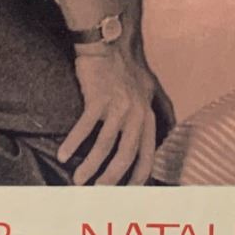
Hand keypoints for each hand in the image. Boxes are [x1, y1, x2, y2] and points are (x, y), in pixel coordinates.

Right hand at [58, 46, 159, 184]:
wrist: (109, 42)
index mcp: (148, 115)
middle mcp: (136, 114)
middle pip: (126, 155)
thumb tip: (172, 126)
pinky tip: (63, 155)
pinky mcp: (98, 98)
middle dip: (112, 178)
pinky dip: (72, 143)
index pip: (148, 153)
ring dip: (90, 166)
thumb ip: (160, 108)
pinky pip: (84, 128)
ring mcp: (117, 107)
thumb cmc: (128, 65)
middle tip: (100, 191)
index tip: (128, 190)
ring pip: (104, 146)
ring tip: (78, 180)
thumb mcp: (151, 87)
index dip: (139, 174)